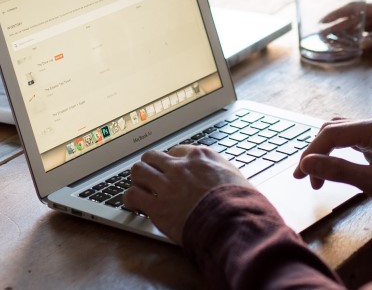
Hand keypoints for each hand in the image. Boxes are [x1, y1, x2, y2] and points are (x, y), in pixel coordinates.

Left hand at [123, 145, 252, 242]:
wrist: (233, 221)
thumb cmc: (241, 202)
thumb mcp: (236, 177)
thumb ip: (223, 173)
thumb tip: (225, 179)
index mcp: (201, 157)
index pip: (178, 151)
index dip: (173, 161)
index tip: (172, 168)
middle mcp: (180, 167)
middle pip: (153, 157)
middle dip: (150, 165)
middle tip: (151, 176)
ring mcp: (166, 185)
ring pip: (138, 171)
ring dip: (138, 179)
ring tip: (139, 187)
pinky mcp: (157, 206)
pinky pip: (132, 195)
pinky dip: (130, 199)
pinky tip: (133, 204)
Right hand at [293, 117, 371, 223]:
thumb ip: (338, 170)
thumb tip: (308, 164)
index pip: (333, 133)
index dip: (312, 153)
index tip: (301, 174)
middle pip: (335, 130)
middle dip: (316, 152)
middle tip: (305, 177)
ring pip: (342, 135)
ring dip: (326, 153)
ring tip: (316, 175)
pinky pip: (353, 143)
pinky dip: (339, 155)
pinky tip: (333, 168)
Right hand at [325, 2, 371, 50]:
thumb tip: (360, 44)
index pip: (355, 9)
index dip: (337, 14)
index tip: (322, 22)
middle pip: (358, 16)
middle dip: (339, 24)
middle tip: (323, 35)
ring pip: (366, 23)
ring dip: (351, 30)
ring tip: (336, 39)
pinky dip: (365, 34)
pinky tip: (359, 41)